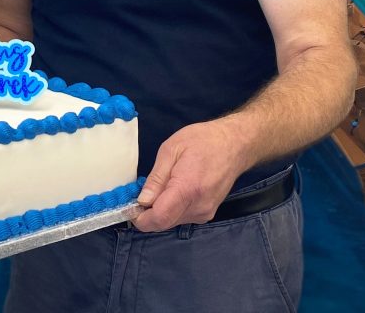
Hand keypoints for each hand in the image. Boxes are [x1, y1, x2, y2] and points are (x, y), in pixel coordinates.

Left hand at [132, 118, 248, 231]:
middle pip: (163, 223)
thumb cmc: (202, 141)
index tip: (129, 208)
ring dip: (159, 210)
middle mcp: (198, 206)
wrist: (234, 145)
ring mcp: (205, 212)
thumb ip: (156, 178)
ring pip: (171, 221)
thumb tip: (142, 200)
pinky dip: (171, 209)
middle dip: (147, 214)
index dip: (140, 218)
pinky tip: (172, 191)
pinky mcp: (208, 213)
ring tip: (159, 187)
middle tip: (140, 194)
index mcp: (188, 188)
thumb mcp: (171, 150)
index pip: (160, 217)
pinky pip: (182, 217)